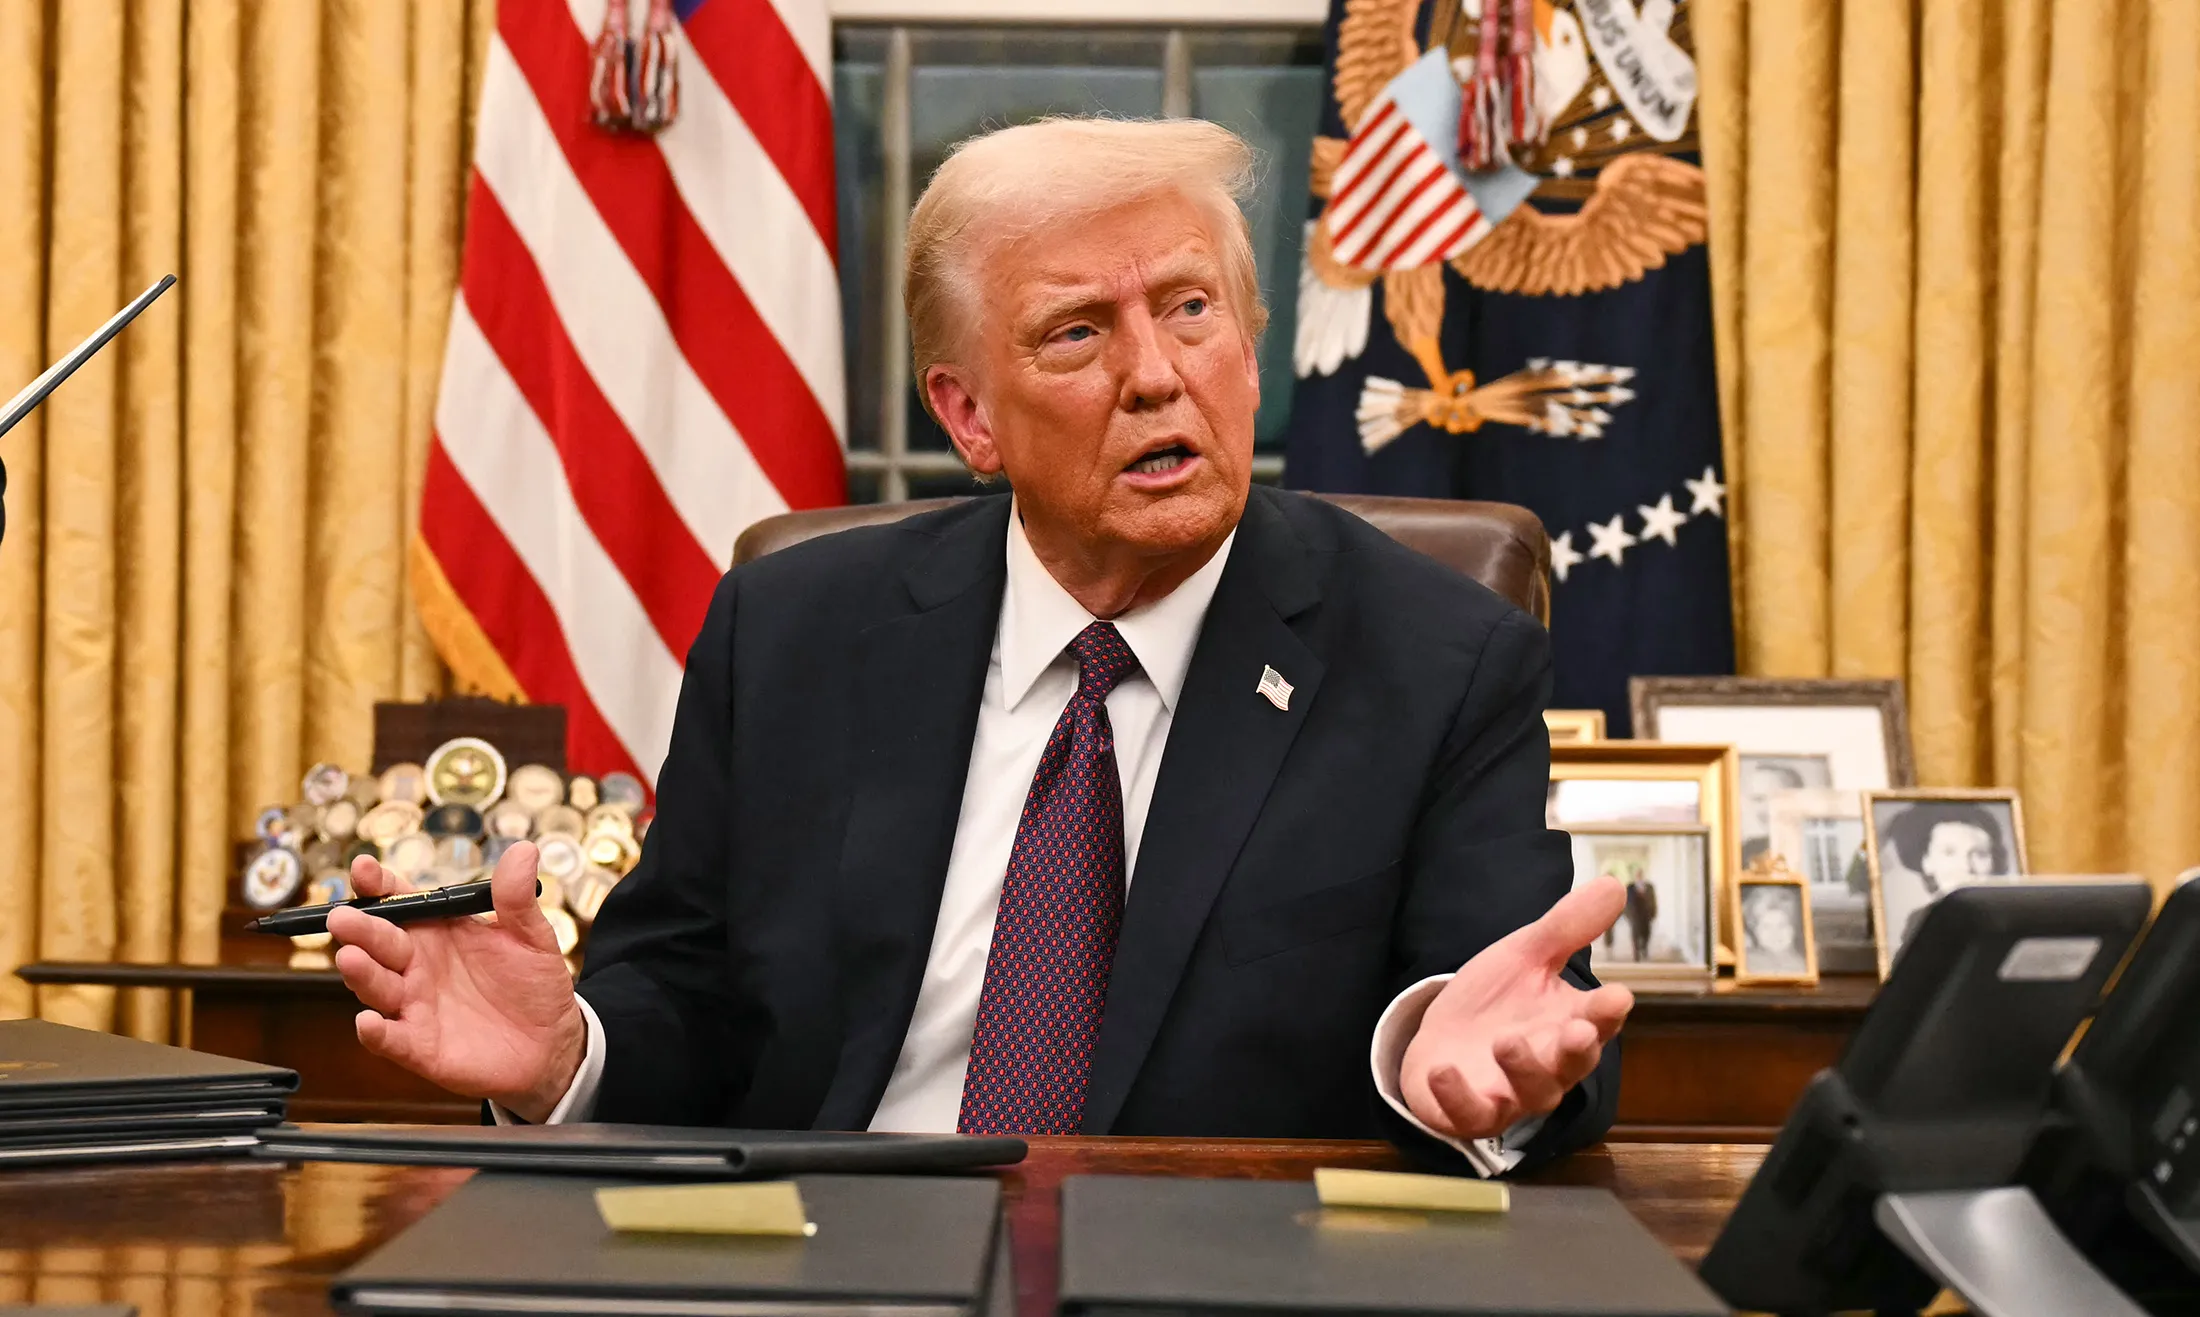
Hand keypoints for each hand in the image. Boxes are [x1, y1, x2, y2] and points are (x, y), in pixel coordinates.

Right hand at [328, 842, 586, 1122]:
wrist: (550, 1043)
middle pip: (380, 942)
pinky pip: (392, 1039)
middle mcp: (417, 965)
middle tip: (343, 916)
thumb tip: (524, 850)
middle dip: (360, 928)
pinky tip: (368, 1023)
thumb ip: (517, 898)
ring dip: (362, 973)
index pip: (401, 901)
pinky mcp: (419, 1046)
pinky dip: (377, 1033)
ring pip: (377, 986)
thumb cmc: (533, 985)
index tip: (364, 868)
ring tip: (351, 958)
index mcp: (439, 931)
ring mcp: (415, 1005)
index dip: (380, 884)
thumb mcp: (531, 936)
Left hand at [1399, 875, 1634, 1140]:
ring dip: (1523, 1068)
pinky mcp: (1471, 1113)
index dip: (1608, 1011)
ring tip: (1506, 1041)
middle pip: (1573, 1063)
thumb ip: (1566, 927)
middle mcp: (1550, 1065)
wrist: (1443, 1038)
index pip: (1598, 1020)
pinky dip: (1458, 1097)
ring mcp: (1512, 1093)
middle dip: (1577, 1049)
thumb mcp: (1525, 956)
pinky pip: (1470, 1115)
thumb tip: (1613, 884)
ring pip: (1531, 1093)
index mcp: (1569, 1024)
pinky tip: (1443, 1071)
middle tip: (1578, 1031)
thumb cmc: (1497, 1000)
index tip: (1617, 996)